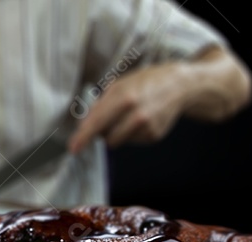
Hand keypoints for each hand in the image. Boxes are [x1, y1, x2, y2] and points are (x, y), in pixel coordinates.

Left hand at [68, 63, 186, 152]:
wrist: (178, 86)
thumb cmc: (144, 83)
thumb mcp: (120, 84)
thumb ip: (100, 104)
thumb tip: (83, 125)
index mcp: (125, 97)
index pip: (98, 122)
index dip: (84, 136)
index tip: (73, 148)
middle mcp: (136, 114)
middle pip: (106, 138)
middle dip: (103, 132)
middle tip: (111, 118)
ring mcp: (147, 127)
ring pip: (118, 141)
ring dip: (117, 133)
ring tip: (129, 116)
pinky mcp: (154, 136)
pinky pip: (132, 142)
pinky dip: (131, 133)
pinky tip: (142, 119)